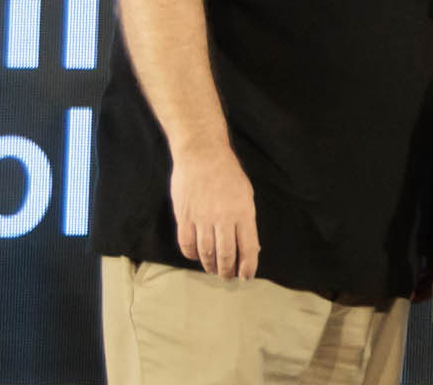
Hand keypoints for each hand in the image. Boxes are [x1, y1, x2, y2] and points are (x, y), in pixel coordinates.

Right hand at [170, 145, 259, 280]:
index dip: (248, 266)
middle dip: (228, 271)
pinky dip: (192, 255)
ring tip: (214, 271)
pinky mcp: (184, 218)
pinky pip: (187, 244)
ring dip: (211, 266)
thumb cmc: (228, 173)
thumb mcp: (246, 194)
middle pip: (226, 255)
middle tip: (228, 277)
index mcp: (243, 212)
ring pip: (206, 253)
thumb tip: (249, 245)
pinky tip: (196, 257)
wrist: (202, 155)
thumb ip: (246, 219)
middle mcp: (223, 219)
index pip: (249, 248)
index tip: (247, 276)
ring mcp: (202, 219)